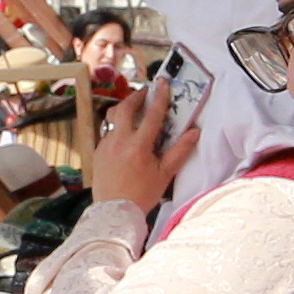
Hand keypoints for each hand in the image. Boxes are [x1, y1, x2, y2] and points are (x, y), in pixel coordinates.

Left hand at [92, 65, 186, 216]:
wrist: (113, 211)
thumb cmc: (142, 194)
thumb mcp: (165, 174)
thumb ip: (180, 151)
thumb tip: (195, 132)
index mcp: (138, 146)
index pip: (152, 115)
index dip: (160, 97)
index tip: (163, 82)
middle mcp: (119, 141)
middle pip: (125, 108)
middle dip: (136, 96)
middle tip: (146, 92)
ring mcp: (105, 145)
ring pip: (113, 119)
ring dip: (124, 110)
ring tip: (135, 109)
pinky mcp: (98, 151)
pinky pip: (108, 132)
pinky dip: (118, 128)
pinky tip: (126, 135)